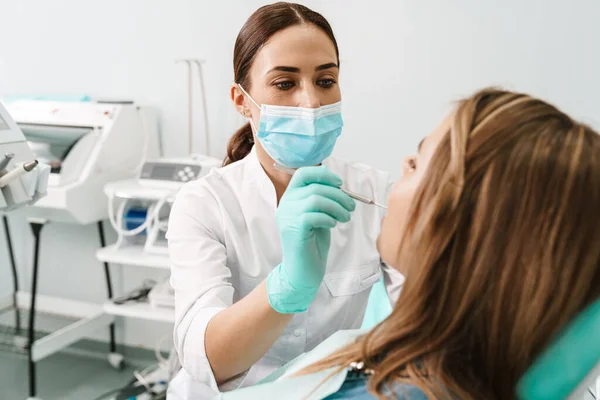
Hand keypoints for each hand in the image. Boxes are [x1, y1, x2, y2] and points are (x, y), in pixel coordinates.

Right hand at [267, 166, 355, 312]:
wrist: (301, 271)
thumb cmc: (312, 244)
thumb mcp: (318, 216)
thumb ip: (323, 201)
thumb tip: (339, 187)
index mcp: (290, 198)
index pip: (303, 174)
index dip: (323, 175)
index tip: (340, 184)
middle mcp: (285, 204)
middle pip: (315, 187)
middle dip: (338, 195)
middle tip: (350, 207)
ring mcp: (287, 217)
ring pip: (316, 199)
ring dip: (337, 206)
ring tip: (345, 217)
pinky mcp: (293, 229)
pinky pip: (314, 215)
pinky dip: (328, 218)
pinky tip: (333, 225)